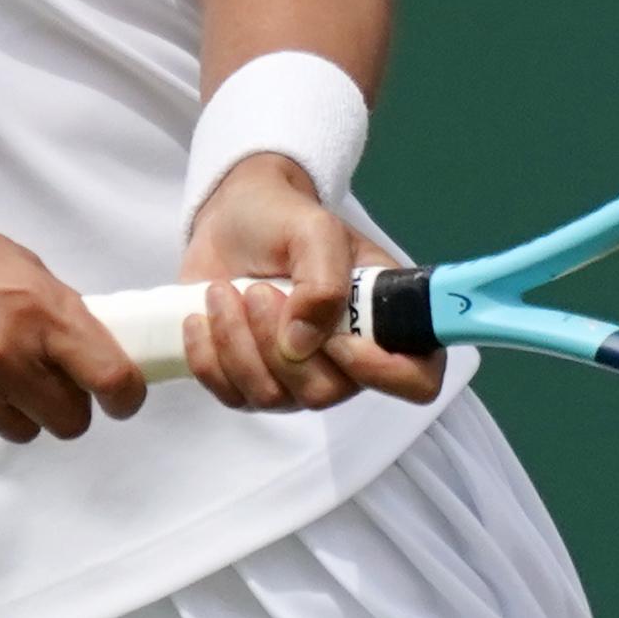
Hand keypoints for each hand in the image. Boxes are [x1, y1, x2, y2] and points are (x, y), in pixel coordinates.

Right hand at [0, 192, 146, 442]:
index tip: (120, 397)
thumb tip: (89, 344)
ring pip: (22, 430)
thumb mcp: (3, 258)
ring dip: (13, 409)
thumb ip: (49, 303)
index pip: (111, 376)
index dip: (124, 395)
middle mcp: (7, 351)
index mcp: (37, 305)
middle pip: (71, 420)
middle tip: (41, 381)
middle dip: (64, 406)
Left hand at [177, 155, 446, 414]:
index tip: (338, 340)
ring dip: (238, 341)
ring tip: (224, 292)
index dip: (384, 372)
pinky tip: (202, 316)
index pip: (417, 378)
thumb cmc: (284, 220)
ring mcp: (296, 379)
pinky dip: (207, 356)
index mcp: (382, 321)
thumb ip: (323, 281)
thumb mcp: (315, 230)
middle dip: (278, 342)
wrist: (231, 222)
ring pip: (272, 397)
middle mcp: (345, 362)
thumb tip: (302, 343)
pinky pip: (230, 396)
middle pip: (325, 394)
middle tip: (258, 290)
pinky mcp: (247, 384)